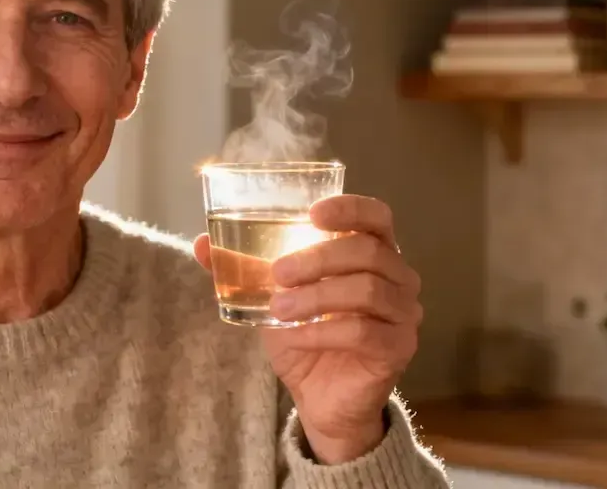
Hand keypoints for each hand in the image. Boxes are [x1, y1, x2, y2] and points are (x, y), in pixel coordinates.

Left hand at [193, 195, 422, 464]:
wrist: (321, 397)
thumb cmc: (304, 335)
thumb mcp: (271, 296)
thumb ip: (244, 268)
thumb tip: (202, 242)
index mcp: (373, 251)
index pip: (376, 215)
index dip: (350, 208)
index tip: (313, 214)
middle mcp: (398, 276)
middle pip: (368, 251)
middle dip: (318, 258)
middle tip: (278, 273)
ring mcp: (404, 312)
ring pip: (366, 290)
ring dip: (316, 296)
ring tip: (279, 308)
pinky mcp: (399, 347)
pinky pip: (363, 331)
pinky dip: (323, 331)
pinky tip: (296, 336)